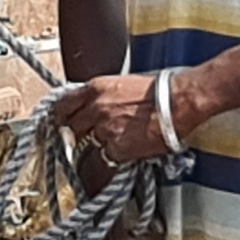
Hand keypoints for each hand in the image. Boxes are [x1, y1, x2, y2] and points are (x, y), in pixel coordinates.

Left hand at [56, 72, 183, 171]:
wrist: (178, 103)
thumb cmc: (158, 90)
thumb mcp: (122, 84)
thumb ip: (103, 96)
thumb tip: (94, 106)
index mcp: (95, 88)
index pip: (63, 104)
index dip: (61, 115)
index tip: (61, 121)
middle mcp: (94, 109)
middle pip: (72, 126)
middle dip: (78, 132)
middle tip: (89, 135)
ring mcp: (103, 129)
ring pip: (91, 142)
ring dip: (101, 143)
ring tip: (120, 138)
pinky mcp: (116, 148)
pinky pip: (107, 155)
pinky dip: (115, 154)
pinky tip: (129, 147)